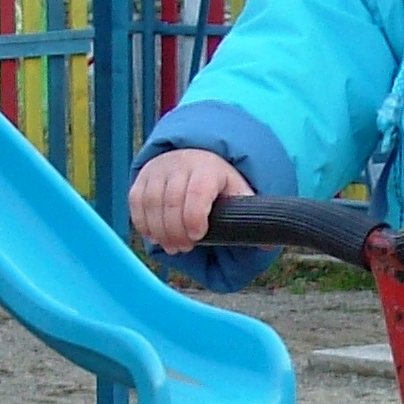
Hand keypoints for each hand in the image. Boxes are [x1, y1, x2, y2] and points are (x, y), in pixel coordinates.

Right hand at [131, 148, 248, 254]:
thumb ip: (249, 215)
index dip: (194, 217)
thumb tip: (268, 245)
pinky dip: (142, 222)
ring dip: (159, 230)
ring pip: (150, 202)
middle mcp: (180, 165)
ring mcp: (158, 170)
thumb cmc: (219, 181)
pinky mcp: (142, 177)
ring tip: (171, 246)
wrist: (196, 155)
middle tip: (184, 248)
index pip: (197, 191)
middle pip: (171, 201)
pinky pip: (136, 201)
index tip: (198, 236)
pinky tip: (155, 235)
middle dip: (176, 230)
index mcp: (208, 169)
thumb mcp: (238, 191)